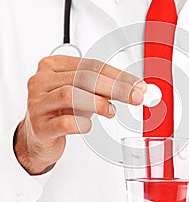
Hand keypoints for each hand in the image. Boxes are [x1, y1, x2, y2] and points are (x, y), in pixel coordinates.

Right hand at [14, 55, 145, 174]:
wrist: (37, 137)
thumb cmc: (60, 110)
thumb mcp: (80, 93)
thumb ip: (102, 88)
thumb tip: (133, 89)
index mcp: (52, 66)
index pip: (91, 65)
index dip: (118, 75)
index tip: (137, 85)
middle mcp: (41, 81)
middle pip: (84, 78)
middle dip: (115, 87)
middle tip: (135, 97)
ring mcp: (37, 103)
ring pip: (71, 95)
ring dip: (98, 103)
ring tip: (111, 111)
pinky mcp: (39, 126)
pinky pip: (64, 122)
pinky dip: (82, 123)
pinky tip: (88, 125)